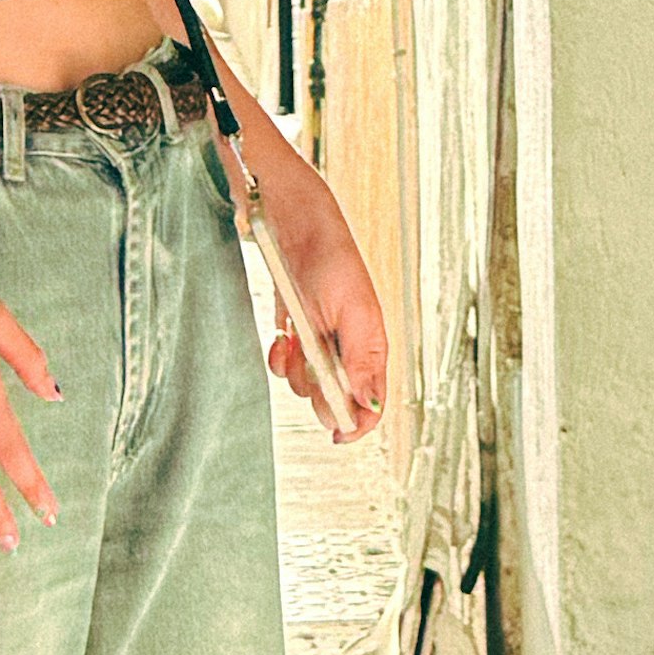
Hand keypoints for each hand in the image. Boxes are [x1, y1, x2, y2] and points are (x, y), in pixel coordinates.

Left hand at [264, 178, 391, 442]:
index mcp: (372, 345)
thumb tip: (370, 405)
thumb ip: (362, 360)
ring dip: (296, 371)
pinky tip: (281, 338)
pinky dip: (281, 356)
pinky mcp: (298, 329)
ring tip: (292, 342)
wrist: (290, 219)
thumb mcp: (351, 309)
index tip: (337, 435)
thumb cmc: (329, 255)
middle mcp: (349, 347)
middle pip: (336, 398)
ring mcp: (322, 339)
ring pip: (308, 382)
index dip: (357, 423)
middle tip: (308, 367)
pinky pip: (288, 362)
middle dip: (318, 392)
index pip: (372, 402)